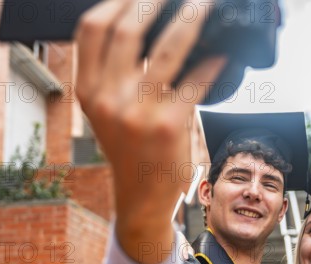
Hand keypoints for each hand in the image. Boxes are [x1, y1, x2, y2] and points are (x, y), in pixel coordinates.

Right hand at [74, 0, 224, 263]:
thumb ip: (112, 75)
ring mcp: (139, 112)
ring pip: (168, 47)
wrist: (140, 197)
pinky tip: (222, 55)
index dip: (116, 0)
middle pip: (128, 29)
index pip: (92, 28)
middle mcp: (108, 98)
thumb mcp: (106, 112)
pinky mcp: (171, 124)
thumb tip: (145, 30)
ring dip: (192, 18)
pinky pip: (197, 80)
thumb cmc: (128, 151)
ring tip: (205, 4)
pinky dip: (212, 63)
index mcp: (88, 91)